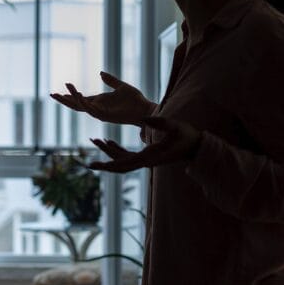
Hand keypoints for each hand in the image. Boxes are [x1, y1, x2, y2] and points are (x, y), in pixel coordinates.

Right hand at [50, 72, 154, 125]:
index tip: (60, 89)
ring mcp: (100, 112)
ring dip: (71, 100)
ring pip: (81, 106)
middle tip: (51, 94)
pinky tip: (77, 96)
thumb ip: (111, 80)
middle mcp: (97, 107)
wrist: (144, 108)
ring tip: (61, 93)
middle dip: (64, 100)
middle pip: (76, 104)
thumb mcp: (121, 86)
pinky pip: (91, 109)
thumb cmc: (135, 100)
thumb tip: (101, 73)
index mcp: (99, 101)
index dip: (70, 95)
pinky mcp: (105, 115)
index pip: (80, 99)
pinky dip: (83, 103)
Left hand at [88, 115, 202, 173]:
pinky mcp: (147, 155)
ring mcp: (146, 159)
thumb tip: (142, 118)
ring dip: (108, 152)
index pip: (124, 164)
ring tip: (94, 140)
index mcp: (150, 156)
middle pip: (120, 166)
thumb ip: (160, 122)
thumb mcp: (176, 126)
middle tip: (87, 163)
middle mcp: (146, 161)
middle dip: (103, 163)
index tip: (92, 166)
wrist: (196, 146)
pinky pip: (128, 156)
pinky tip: (107, 140)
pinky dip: (116, 150)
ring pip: (122, 160)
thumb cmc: (187, 135)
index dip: (107, 165)